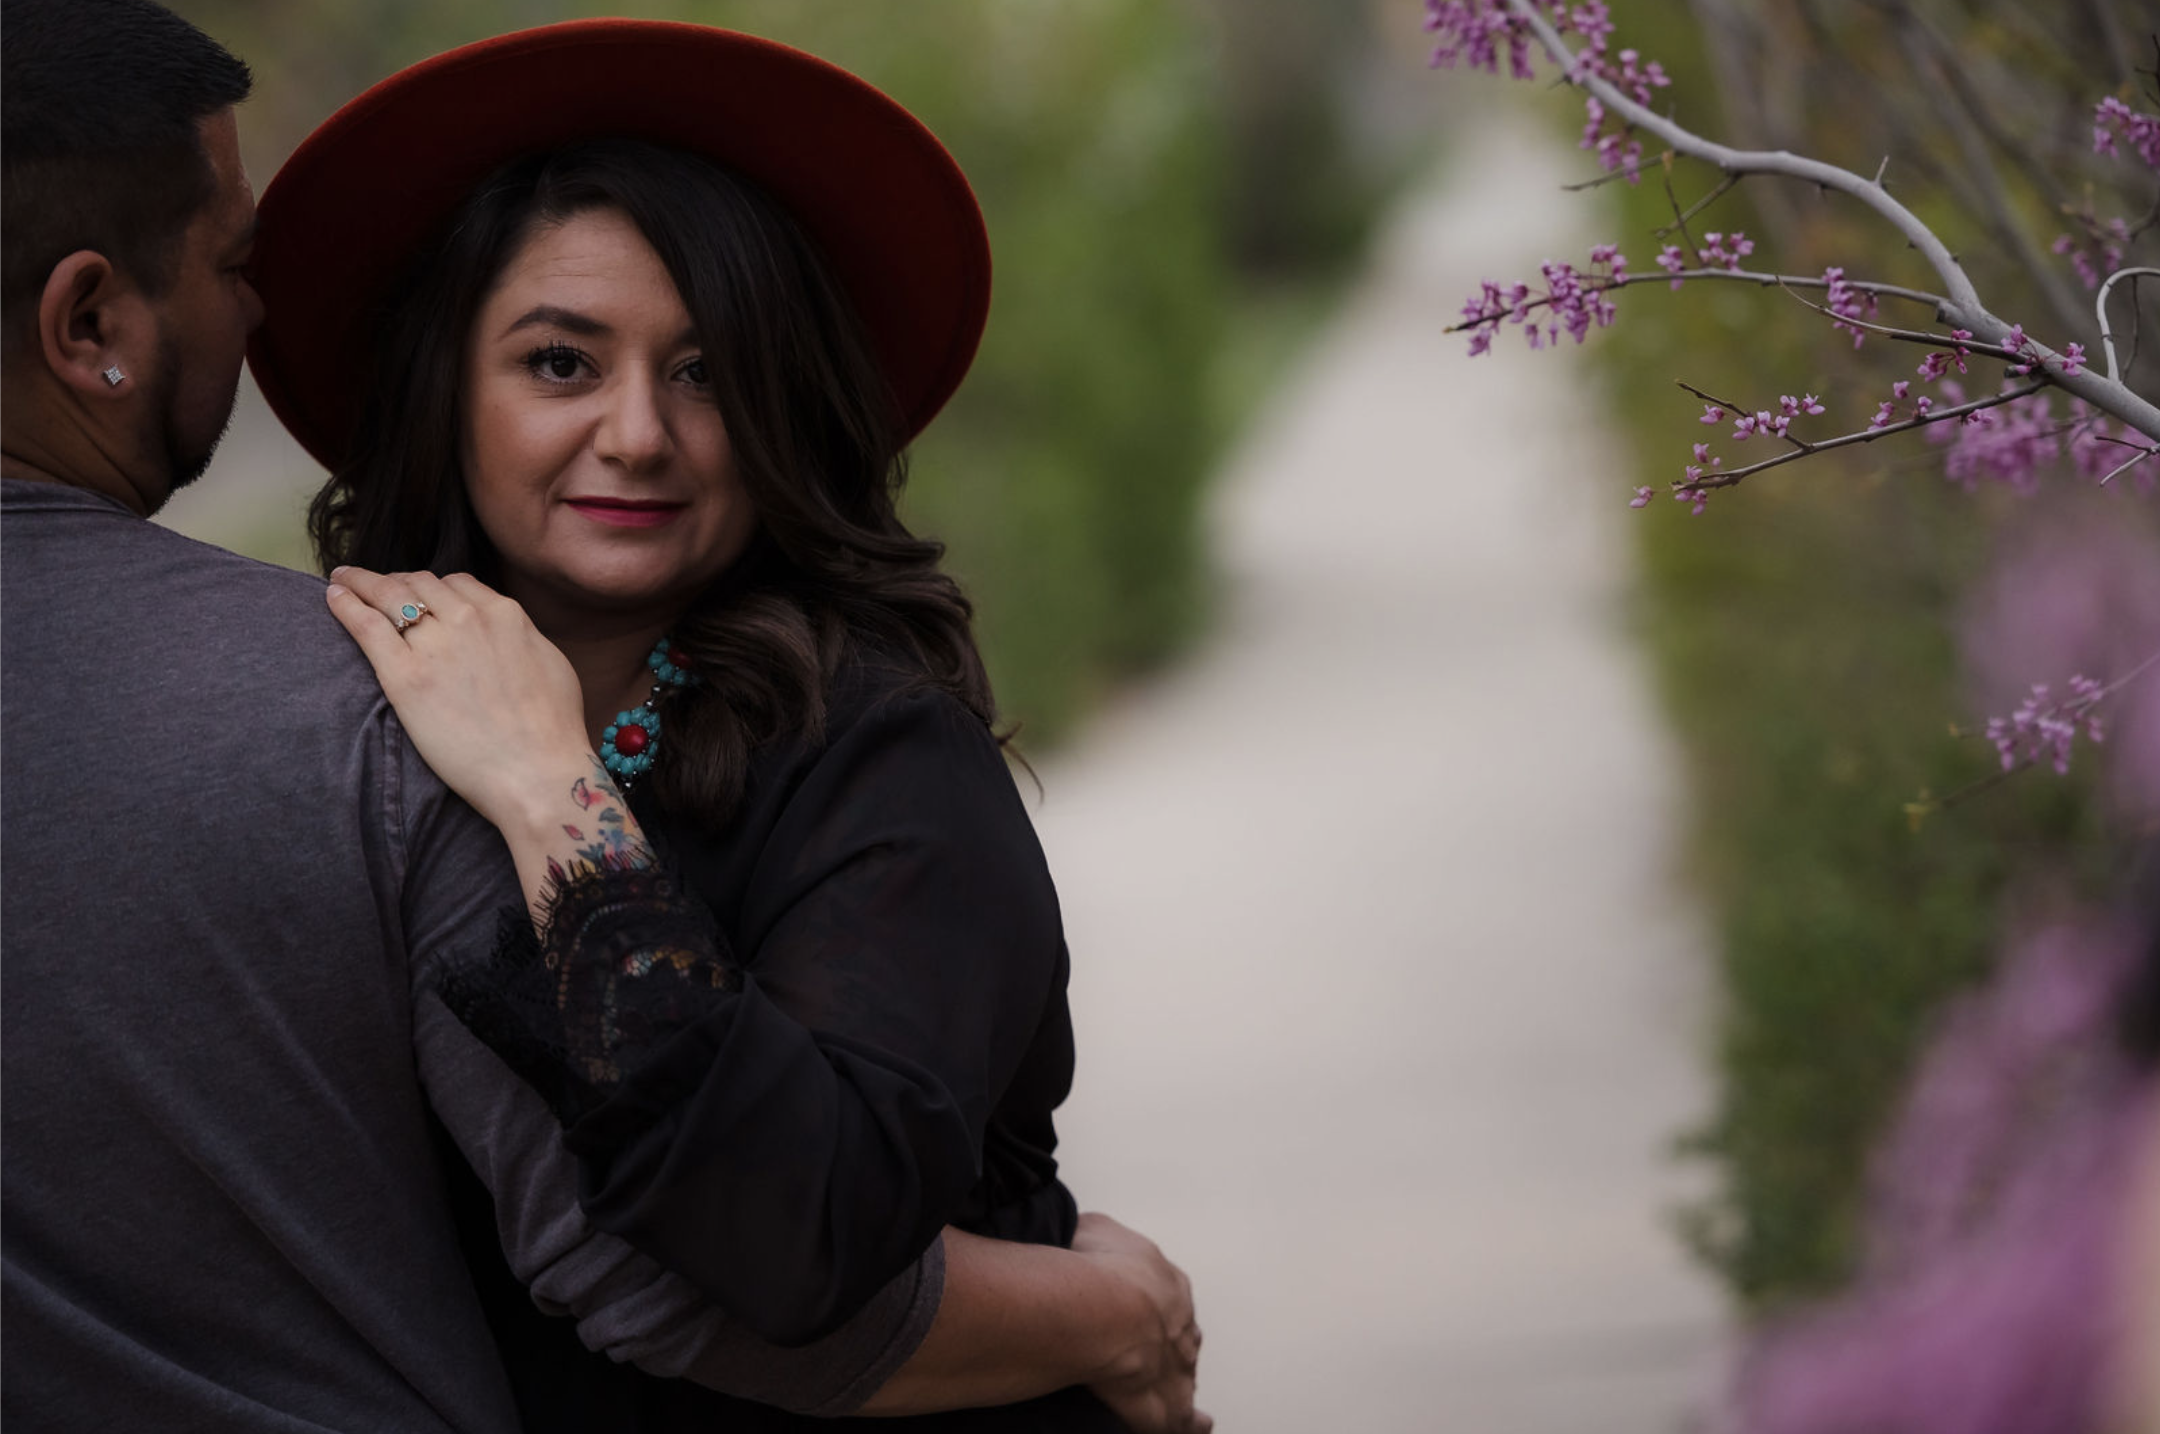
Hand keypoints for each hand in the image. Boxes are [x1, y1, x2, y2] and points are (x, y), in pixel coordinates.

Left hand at [324, 567, 591, 836]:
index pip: (458, 583)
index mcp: (505, 614)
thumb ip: (523, 638)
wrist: (536, 771)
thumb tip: (508, 632)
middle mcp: (468, 618)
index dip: (434, 587)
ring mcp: (434, 645)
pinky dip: (346, 604)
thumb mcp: (552, 664)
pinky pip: (366, 625)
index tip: (419, 594)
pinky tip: (334, 595)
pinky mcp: (404, 676)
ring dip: (364, 582)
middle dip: (397, 581)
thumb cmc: (553, 729)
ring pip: (390, 595)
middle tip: (378, 587)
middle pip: (421, 583)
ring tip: (345, 580)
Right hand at [1070, 1213, 1210, 1433]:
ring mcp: (1176, 1364)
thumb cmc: (1093, 1268)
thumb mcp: (1093, 1232)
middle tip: (1159, 1354)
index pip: (1170, 1296)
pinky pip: (1180, 1419)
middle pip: (1182, 1337)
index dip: (1157, 1306)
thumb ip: (1095, 1239)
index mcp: (1166, 1283)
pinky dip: (1189, 1425)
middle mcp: (1179, 1323)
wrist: (1102, 1308)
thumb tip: (1084, 1241)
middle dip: (1172, 1345)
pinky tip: (1198, 1426)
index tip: (1144, 1311)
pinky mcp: (1164, 1401)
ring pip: (1185, 1378)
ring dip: (1181, 1385)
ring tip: (1186, 1399)